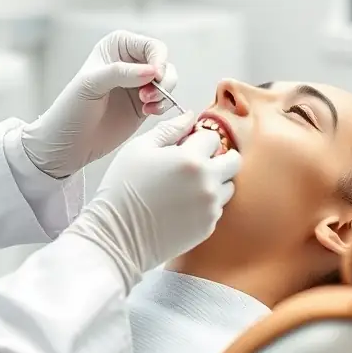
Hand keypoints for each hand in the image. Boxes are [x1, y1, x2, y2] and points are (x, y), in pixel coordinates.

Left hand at [22, 30, 179, 179]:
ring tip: (146, 105)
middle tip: (147, 96)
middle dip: (163, 79)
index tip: (155, 76)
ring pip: (169, 81)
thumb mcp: (92, 84)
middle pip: (164, 63)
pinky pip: (166, 100)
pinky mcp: (145, 105)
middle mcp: (130, 62)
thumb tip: (152, 71)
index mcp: (117, 47)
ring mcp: (139, 84)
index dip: (158, 59)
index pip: (151, 46)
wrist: (68, 144)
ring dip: (164, 93)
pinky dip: (163, 106)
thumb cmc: (72, 109)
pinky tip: (148, 112)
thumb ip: (121, 73)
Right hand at [66, 114, 241, 288]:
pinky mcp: (209, 227)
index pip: (212, 136)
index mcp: (190, 159)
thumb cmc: (122, 189)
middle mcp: (207, 182)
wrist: (118, 236)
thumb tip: (190, 117)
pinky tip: (182, 204)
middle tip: (196, 162)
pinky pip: (217, 207)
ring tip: (187, 186)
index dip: (197, 138)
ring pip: (228, 185)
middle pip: (233, 160)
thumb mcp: (139, 149)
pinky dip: (206, 202)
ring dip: (215, 180)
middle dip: (218, 156)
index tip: (185, 146)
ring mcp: (210, 207)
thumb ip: (169, 129)